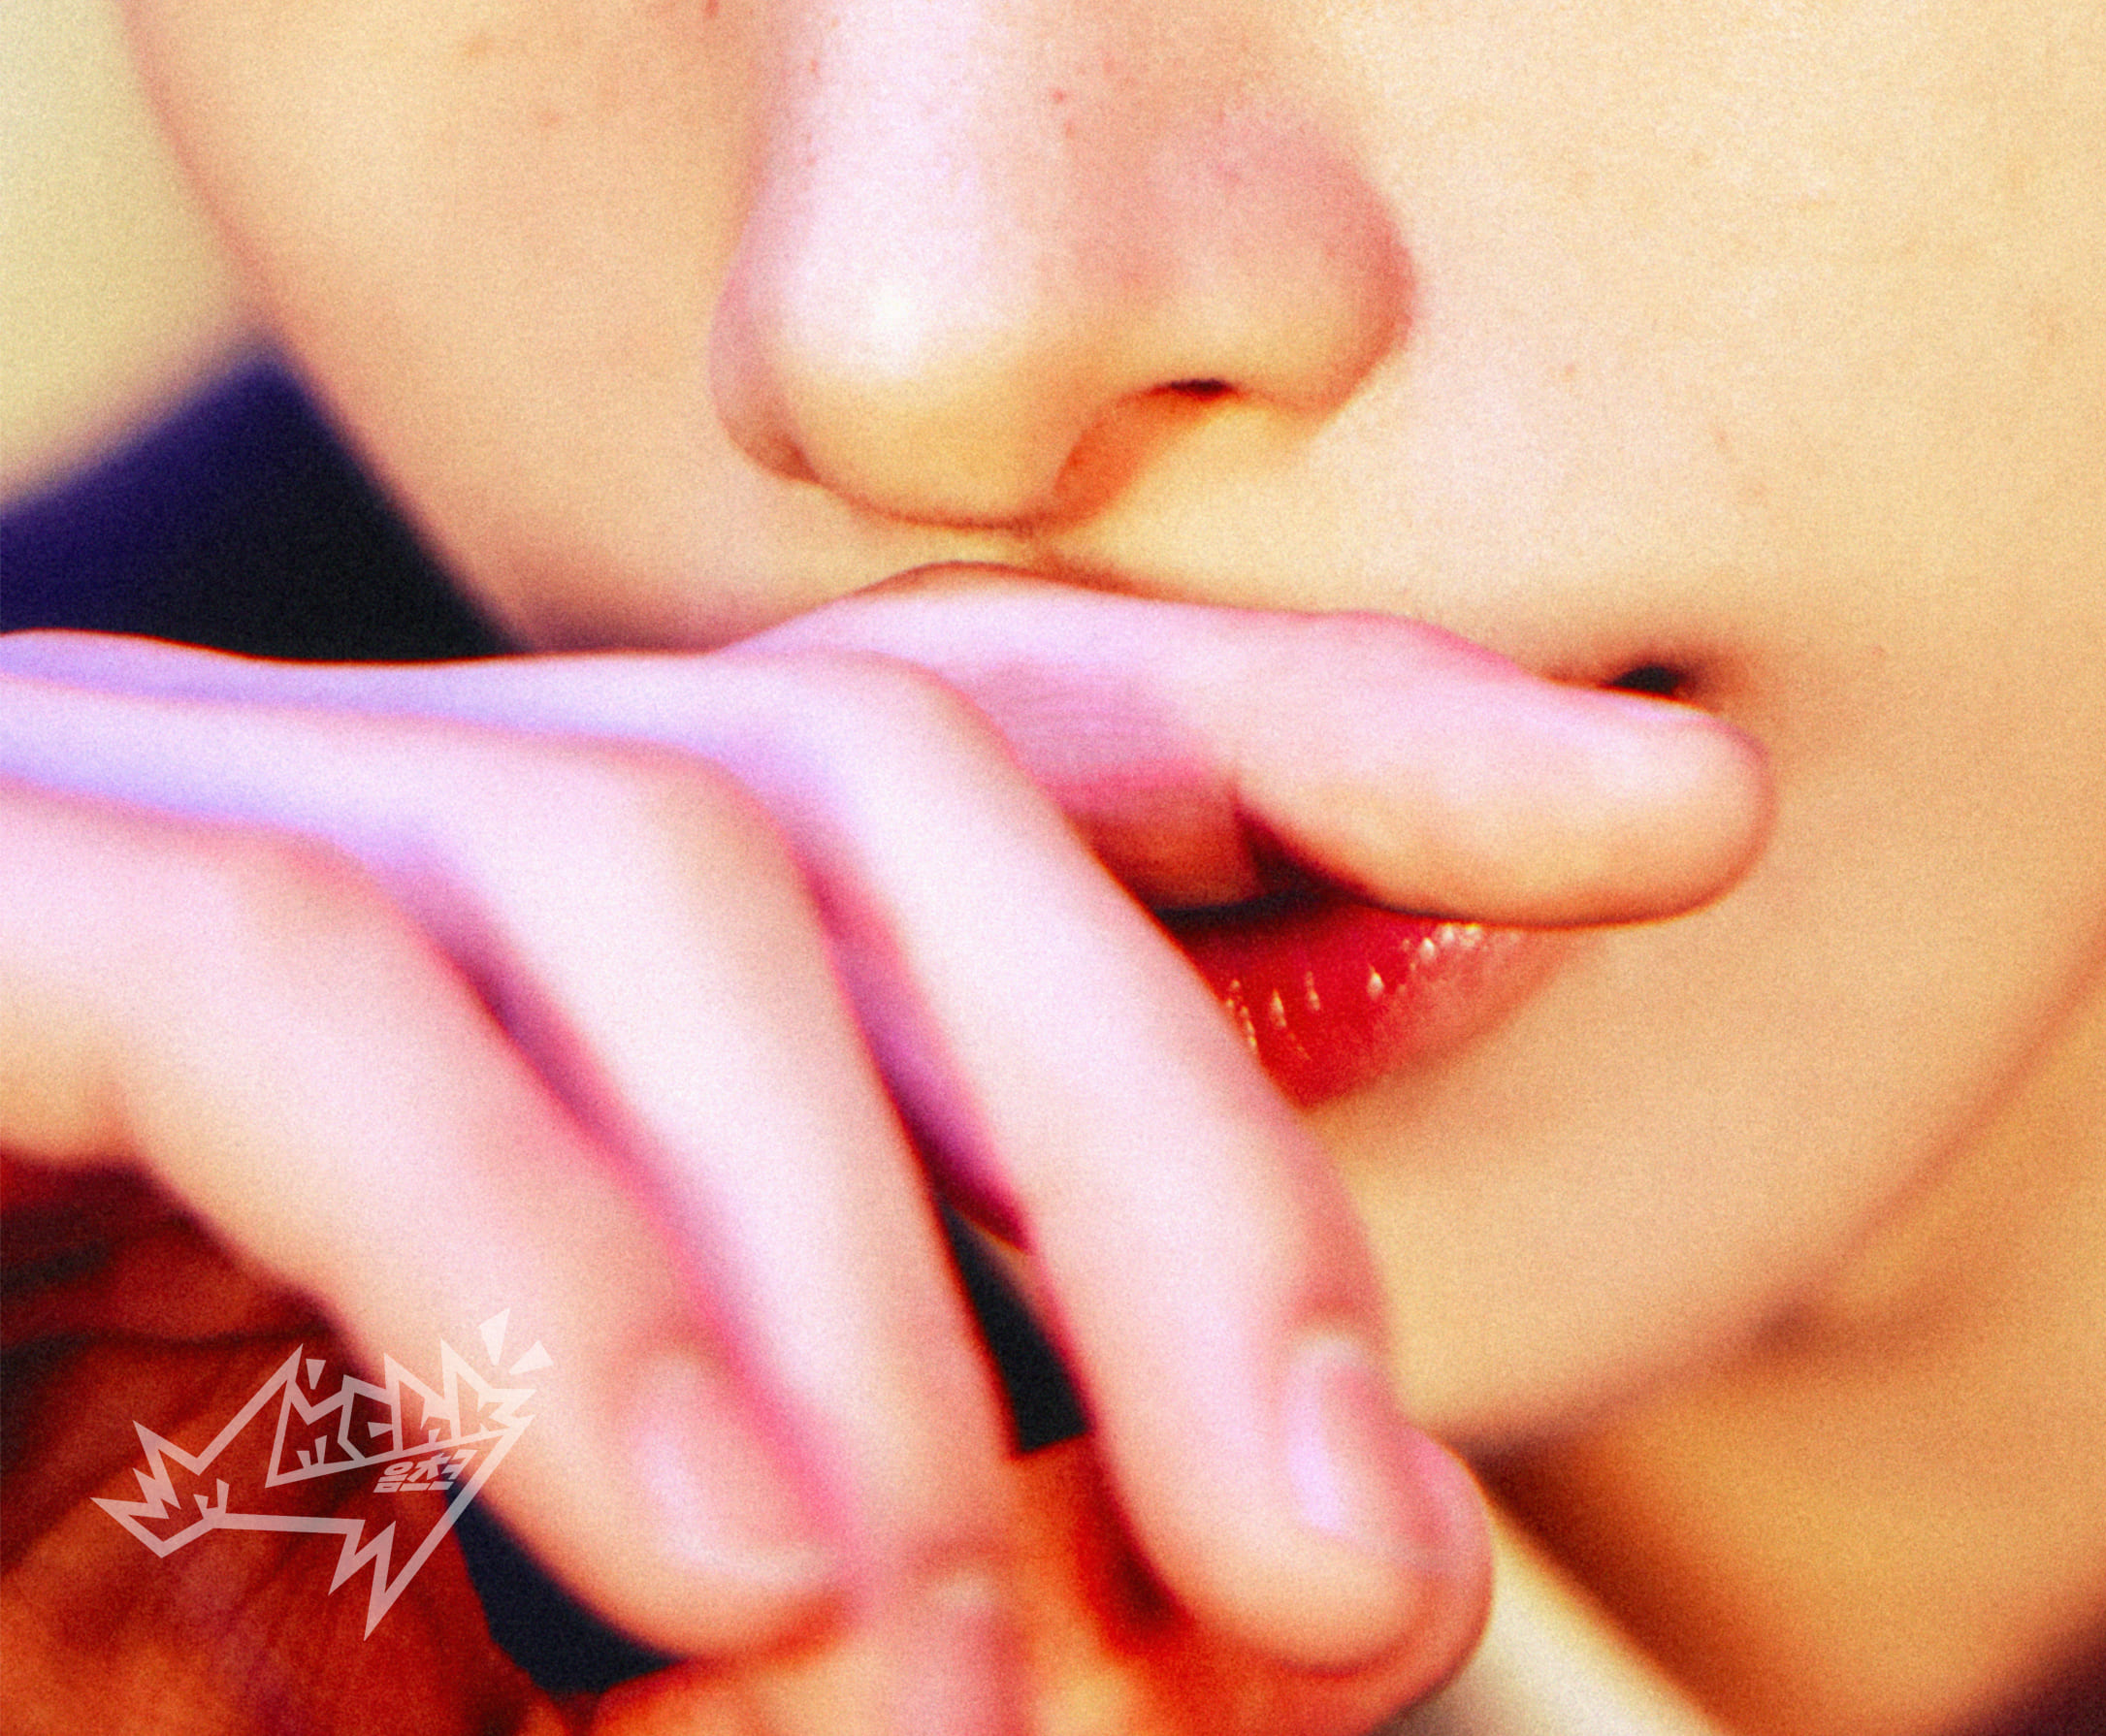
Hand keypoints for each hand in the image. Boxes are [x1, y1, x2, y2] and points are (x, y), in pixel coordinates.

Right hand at [0, 585, 1764, 1722]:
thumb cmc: (87, 1545)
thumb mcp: (555, 1583)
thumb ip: (861, 1478)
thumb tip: (1257, 1512)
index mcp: (547, 920)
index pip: (1005, 733)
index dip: (1344, 732)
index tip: (1678, 809)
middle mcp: (381, 806)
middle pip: (896, 787)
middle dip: (1176, 1131)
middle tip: (1363, 1560)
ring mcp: (145, 831)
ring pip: (653, 868)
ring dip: (886, 1268)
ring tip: (981, 1666)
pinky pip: (305, 1006)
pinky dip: (553, 1266)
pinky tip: (735, 1549)